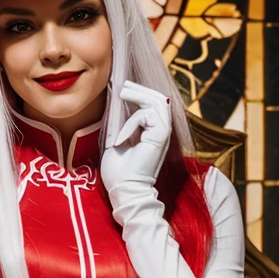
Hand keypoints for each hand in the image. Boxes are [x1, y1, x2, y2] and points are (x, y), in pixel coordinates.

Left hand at [100, 81, 172, 201]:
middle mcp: (160, 132)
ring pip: (158, 102)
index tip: (124, 88)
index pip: (152, 106)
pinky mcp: (160, 137)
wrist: (125, 190)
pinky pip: (147, 115)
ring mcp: (162, 134)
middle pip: (159, 99)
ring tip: (122, 93)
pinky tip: (120, 138)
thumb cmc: (119, 172)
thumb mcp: (117, 142)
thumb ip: (120, 125)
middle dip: (141, 89)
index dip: (140, 94)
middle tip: (124, 86)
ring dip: (138, 95)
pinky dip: (131, 122)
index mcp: (151, 133)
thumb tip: (116, 105)